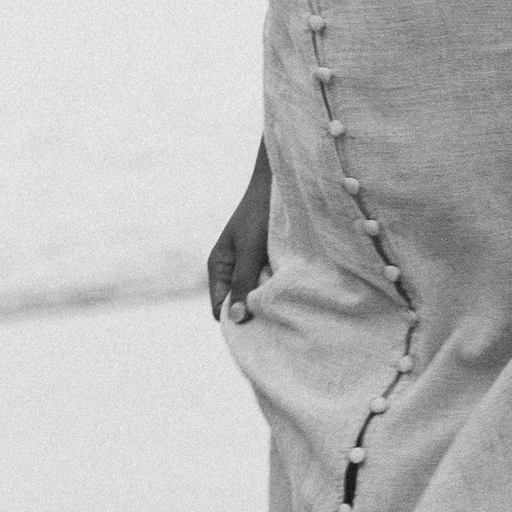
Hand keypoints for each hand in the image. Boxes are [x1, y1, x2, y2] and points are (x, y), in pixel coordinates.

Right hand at [207, 160, 273, 321]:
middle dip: (255, 313)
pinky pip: (271, 286)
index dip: (235, 320)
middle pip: (239, 305)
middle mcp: (232, 271)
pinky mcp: (269, 263)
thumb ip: (243, 282)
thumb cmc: (259, 214)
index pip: (220, 309)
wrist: (278, 184)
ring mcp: (250, 267)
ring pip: (258, 296)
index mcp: (218, 267)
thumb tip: (236, 319)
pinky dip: (280, 290)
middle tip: (277, 319)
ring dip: (270, 301)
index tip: (258, 326)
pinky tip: (294, 290)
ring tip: (288, 304)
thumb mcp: (250, 250)